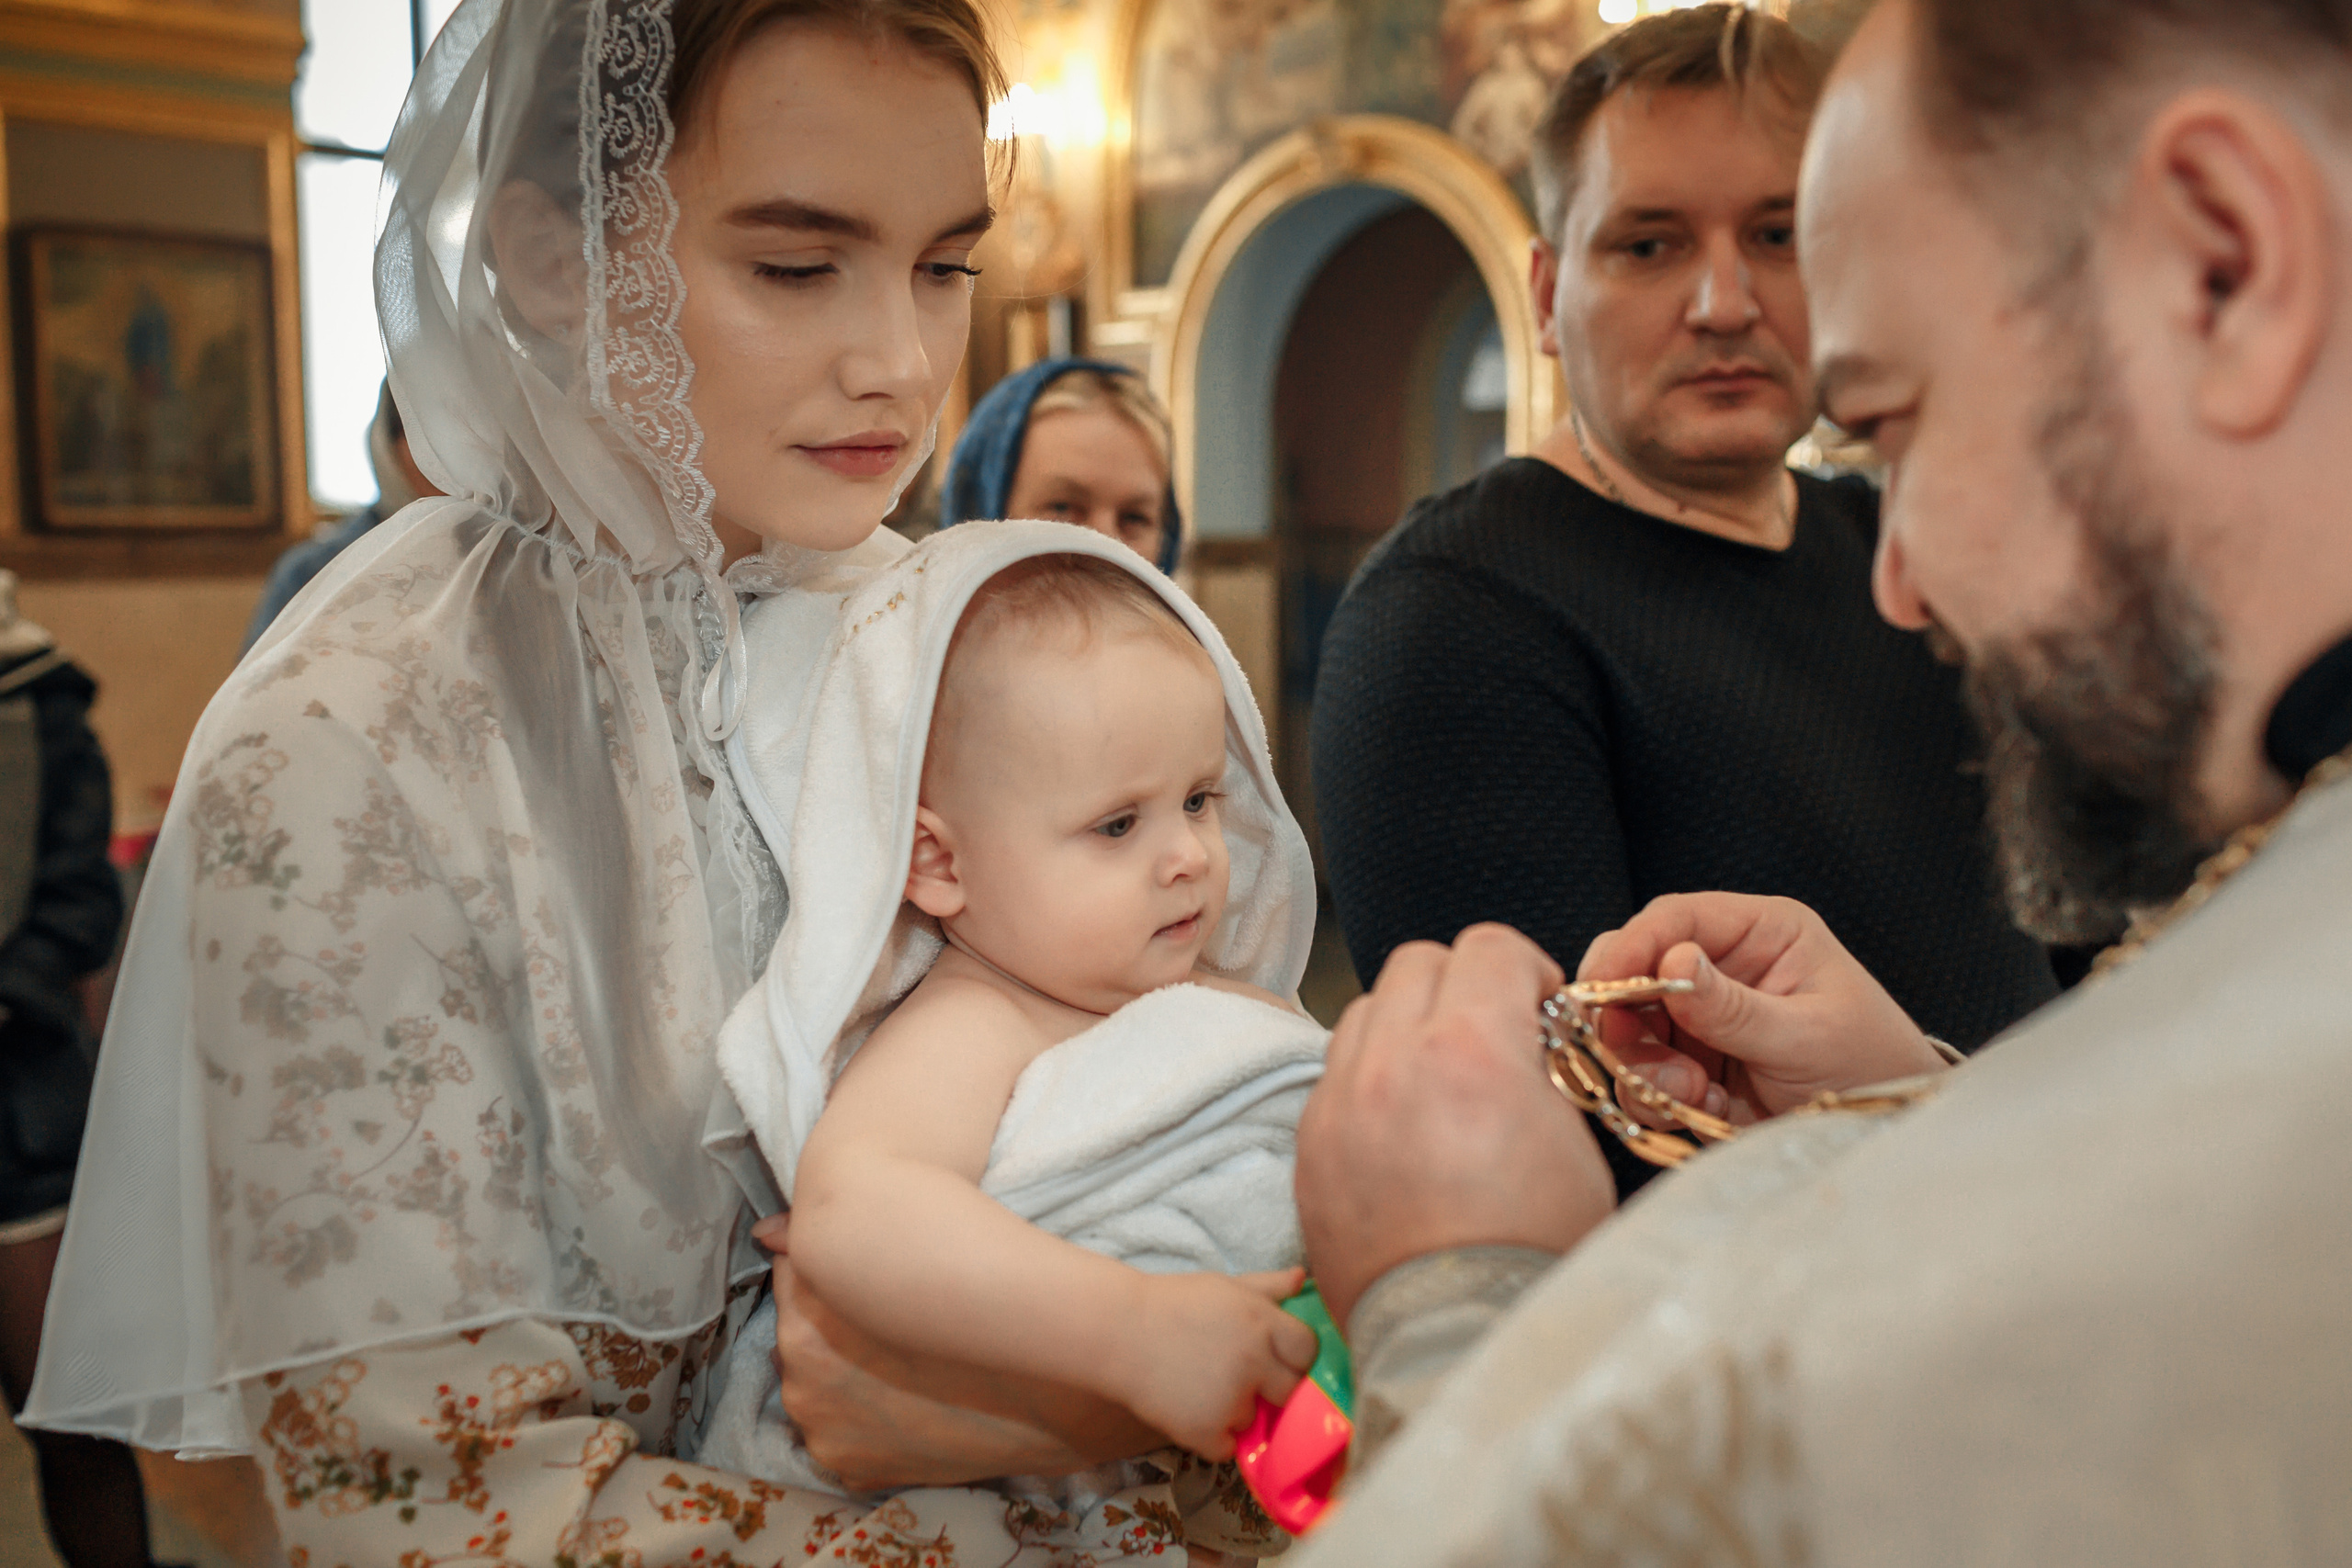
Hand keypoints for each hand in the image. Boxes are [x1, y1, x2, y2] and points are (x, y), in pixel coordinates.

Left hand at [752, 1216, 1159, 1488]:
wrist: (1052, 1383)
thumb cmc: (986, 1300)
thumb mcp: (905, 1256)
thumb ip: (820, 1242)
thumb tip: (766, 1231)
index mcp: (810, 1309)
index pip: (798, 1268)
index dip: (837, 1268)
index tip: (872, 1274)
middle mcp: (799, 1370)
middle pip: (800, 1328)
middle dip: (834, 1322)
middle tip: (893, 1323)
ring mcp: (820, 1422)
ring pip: (816, 1380)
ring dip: (843, 1371)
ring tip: (904, 1364)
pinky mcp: (846, 1462)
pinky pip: (837, 1428)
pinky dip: (861, 1416)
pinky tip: (905, 1402)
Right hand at [1118, 1269, 1316, 1459]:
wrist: (1117, 1332)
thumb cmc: (1172, 1303)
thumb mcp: (1222, 1286)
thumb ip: (1266, 1286)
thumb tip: (1302, 1278)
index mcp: (1262, 1322)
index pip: (1308, 1351)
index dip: (1295, 1355)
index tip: (1277, 1357)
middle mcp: (1254, 1361)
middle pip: (1290, 1391)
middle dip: (1272, 1387)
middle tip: (1242, 1377)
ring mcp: (1230, 1400)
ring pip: (1254, 1420)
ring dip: (1236, 1411)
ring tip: (1202, 1386)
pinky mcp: (1205, 1431)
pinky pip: (1227, 1447)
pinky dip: (1212, 1436)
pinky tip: (1191, 1409)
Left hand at [1295, 924, 1615, 1335]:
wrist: (1460, 1340)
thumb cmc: (1532, 1252)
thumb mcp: (1575, 1141)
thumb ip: (1543, 1066)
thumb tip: (1526, 1038)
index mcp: (1469, 1047)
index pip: (1488, 945)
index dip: (1524, 968)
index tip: (1537, 1006)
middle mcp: (1390, 1060)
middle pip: (1416, 963)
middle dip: (1460, 985)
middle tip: (1489, 1034)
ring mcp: (1338, 1103)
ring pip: (1363, 1012)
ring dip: (1403, 1027)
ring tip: (1438, 1081)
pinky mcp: (1309, 1147)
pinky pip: (1333, 1078)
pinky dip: (1367, 1082)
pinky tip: (1401, 1129)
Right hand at [1576, 893, 1946, 1120]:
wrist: (1884, 1133)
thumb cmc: (1868, 1067)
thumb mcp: (1805, 1036)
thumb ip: (1733, 1007)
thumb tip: (1670, 963)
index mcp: (1760, 933)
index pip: (1675, 918)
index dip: (1632, 946)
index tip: (1602, 985)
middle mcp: (1722, 967)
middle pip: (1635, 969)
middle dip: (1624, 1013)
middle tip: (1626, 1048)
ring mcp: (1702, 1019)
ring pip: (1629, 1027)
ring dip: (1642, 1064)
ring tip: (1690, 1092)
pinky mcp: (1691, 1066)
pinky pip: (1642, 1075)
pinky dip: (1656, 1096)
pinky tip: (1704, 1108)